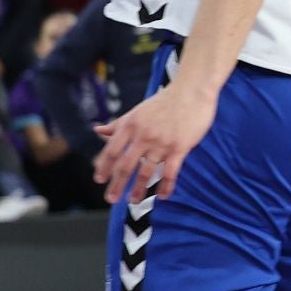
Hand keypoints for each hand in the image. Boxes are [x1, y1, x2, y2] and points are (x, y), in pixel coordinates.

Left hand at [94, 71, 218, 202]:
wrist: (193, 90)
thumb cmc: (165, 101)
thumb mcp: (138, 111)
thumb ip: (118, 124)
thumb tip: (97, 130)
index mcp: (131, 125)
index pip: (112, 150)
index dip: (104, 166)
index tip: (99, 180)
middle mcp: (143, 135)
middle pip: (125, 165)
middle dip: (117, 185)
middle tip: (111, 199)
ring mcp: (161, 142)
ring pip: (146, 171)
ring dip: (139, 189)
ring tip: (134, 201)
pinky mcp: (180, 147)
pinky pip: (170, 172)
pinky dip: (166, 185)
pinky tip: (163, 195)